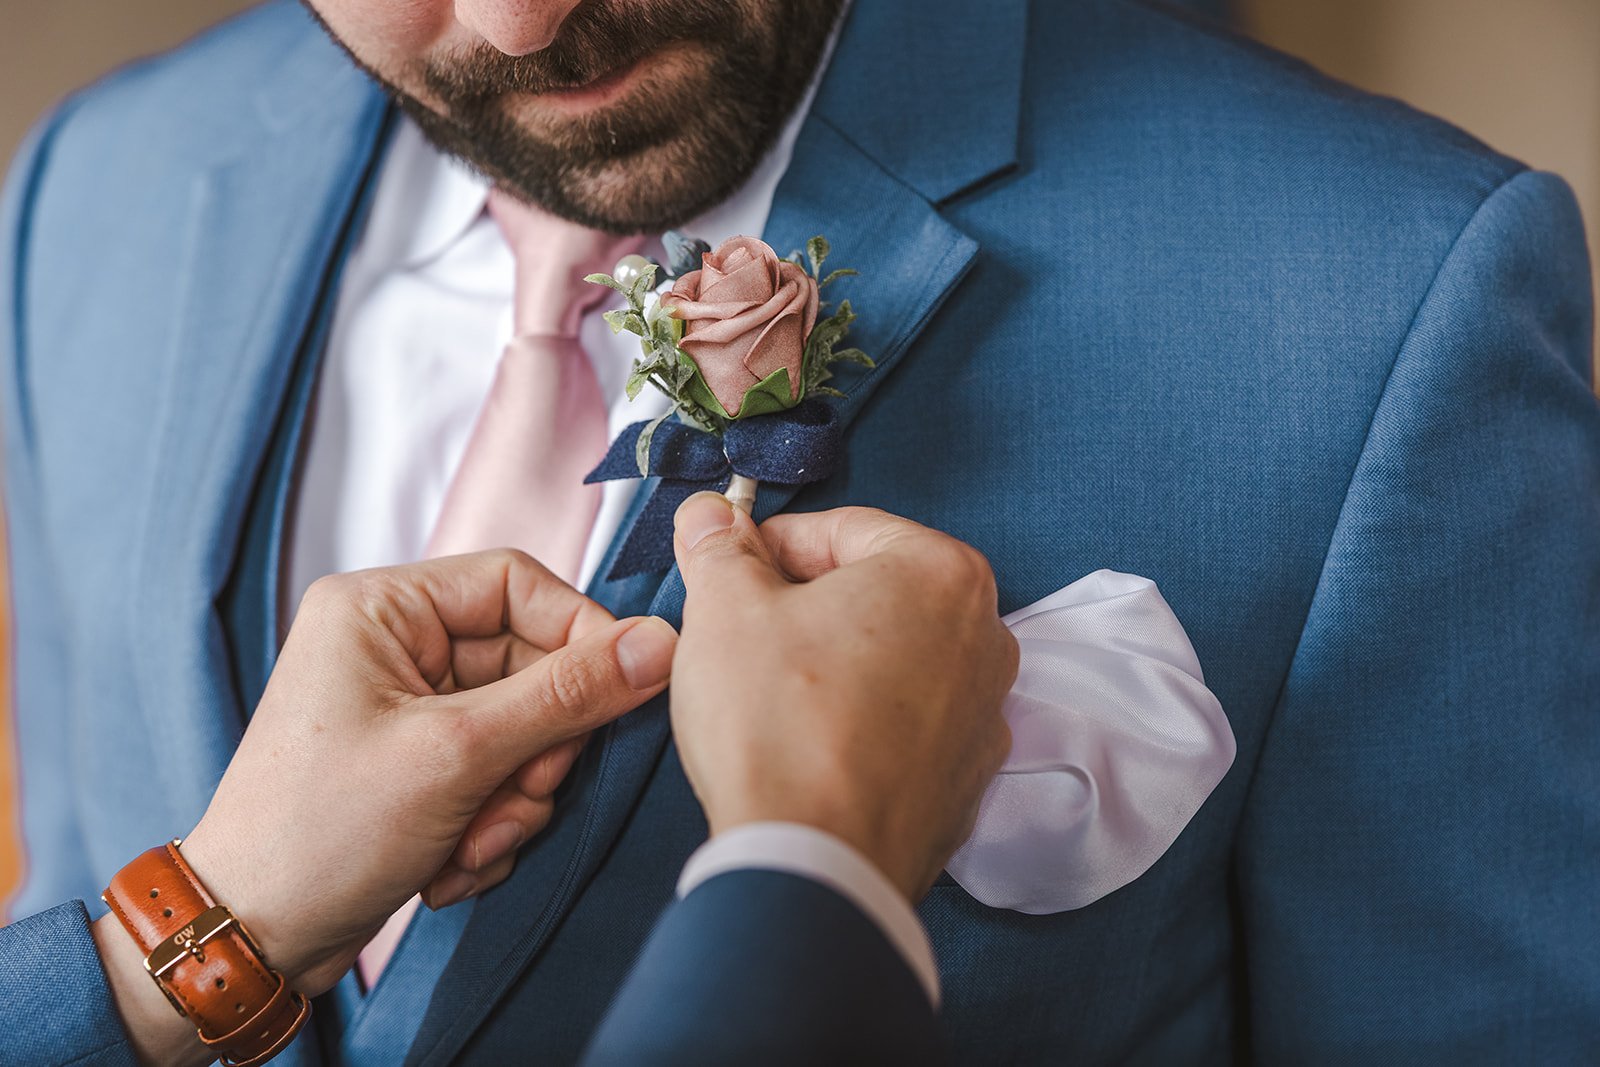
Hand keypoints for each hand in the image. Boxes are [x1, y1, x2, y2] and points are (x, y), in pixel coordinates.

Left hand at [172, 550, 676, 993]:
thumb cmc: (321, 832)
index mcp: (383, 607)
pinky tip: (452, 864)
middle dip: (536, 748)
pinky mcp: (420, 763)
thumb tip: (660, 642)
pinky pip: (500, 771)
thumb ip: (568, 695)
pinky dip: (493, 822)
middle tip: (517, 798)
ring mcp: (408, 707)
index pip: (519, 582)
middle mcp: (395, 644)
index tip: (623, 689)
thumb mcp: (459, 755)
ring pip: (524, 727)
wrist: (250, 941)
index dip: (579, 634)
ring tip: (472, 845)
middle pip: (530, 664)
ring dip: (516, 798)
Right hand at [669, 495, 1017, 900]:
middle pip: (875, 592)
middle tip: (741, 633)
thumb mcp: (726, 611)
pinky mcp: (966, 779)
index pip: (841, 529)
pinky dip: (862, 722)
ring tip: (770, 696)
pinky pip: (906, 724)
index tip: (728, 570)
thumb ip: (721, 549)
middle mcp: (985, 636)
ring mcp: (984, 714)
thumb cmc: (781, 728)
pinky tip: (809, 745)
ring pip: (893, 658)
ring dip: (835, 663)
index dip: (769, 546)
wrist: (817, 867)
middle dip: (805, 604)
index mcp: (940, 573)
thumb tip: (713, 518)